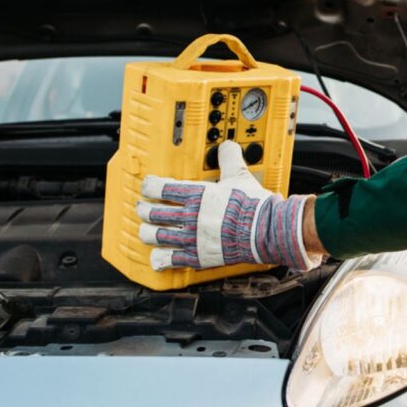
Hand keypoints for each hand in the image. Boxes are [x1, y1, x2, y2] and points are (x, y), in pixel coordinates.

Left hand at [136, 141, 321, 270]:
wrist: (263, 230)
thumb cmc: (252, 205)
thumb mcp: (240, 176)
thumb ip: (229, 159)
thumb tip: (227, 147)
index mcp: (196, 195)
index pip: (161, 188)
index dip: (149, 186)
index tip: (147, 186)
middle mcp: (189, 216)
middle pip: (153, 212)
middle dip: (144, 209)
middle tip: (143, 208)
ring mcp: (191, 238)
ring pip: (155, 236)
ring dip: (147, 232)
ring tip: (145, 230)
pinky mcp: (197, 256)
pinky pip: (169, 259)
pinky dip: (159, 259)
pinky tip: (157, 257)